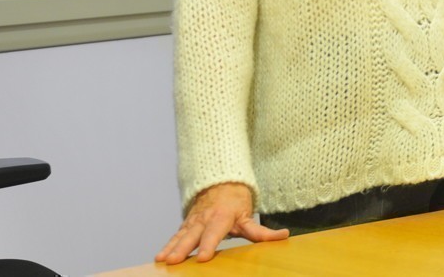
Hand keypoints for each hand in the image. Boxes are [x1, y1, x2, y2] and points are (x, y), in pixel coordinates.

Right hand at [156, 182, 287, 264]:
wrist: (220, 183)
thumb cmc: (236, 202)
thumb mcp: (249, 216)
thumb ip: (263, 231)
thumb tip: (284, 236)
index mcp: (222, 217)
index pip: (215, 233)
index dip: (209, 245)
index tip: (203, 258)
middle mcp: (205, 219)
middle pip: (193, 236)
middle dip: (183, 248)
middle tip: (174, 261)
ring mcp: (193, 221)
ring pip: (181, 236)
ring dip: (171, 248)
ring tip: (163, 260)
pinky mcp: (186, 225)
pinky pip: (175, 236)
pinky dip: (167, 245)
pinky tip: (159, 258)